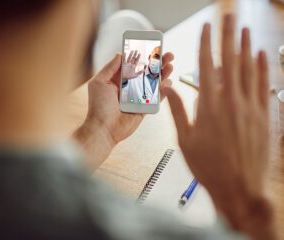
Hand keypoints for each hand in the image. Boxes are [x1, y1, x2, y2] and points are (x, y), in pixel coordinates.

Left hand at [74, 52, 173, 168]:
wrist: (103, 129)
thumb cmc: (98, 107)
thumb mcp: (99, 82)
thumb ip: (110, 67)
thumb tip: (120, 53)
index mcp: (118, 79)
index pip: (133, 63)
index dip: (142, 55)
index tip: (152, 46)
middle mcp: (129, 86)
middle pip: (146, 71)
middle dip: (158, 63)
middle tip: (168, 55)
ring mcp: (138, 97)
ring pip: (154, 83)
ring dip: (163, 74)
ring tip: (170, 66)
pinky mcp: (144, 108)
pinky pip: (156, 98)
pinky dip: (163, 91)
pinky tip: (168, 82)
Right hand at [165, 15, 275, 238]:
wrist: (239, 187)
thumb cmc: (209, 166)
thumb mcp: (184, 140)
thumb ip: (177, 110)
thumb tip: (166, 89)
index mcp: (208, 107)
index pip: (206, 66)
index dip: (207, 43)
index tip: (207, 27)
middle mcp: (231, 102)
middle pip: (230, 60)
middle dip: (228, 35)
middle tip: (229, 15)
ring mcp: (250, 107)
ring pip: (249, 68)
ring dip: (247, 46)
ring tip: (244, 28)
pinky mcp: (264, 115)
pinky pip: (264, 85)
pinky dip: (263, 67)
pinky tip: (261, 54)